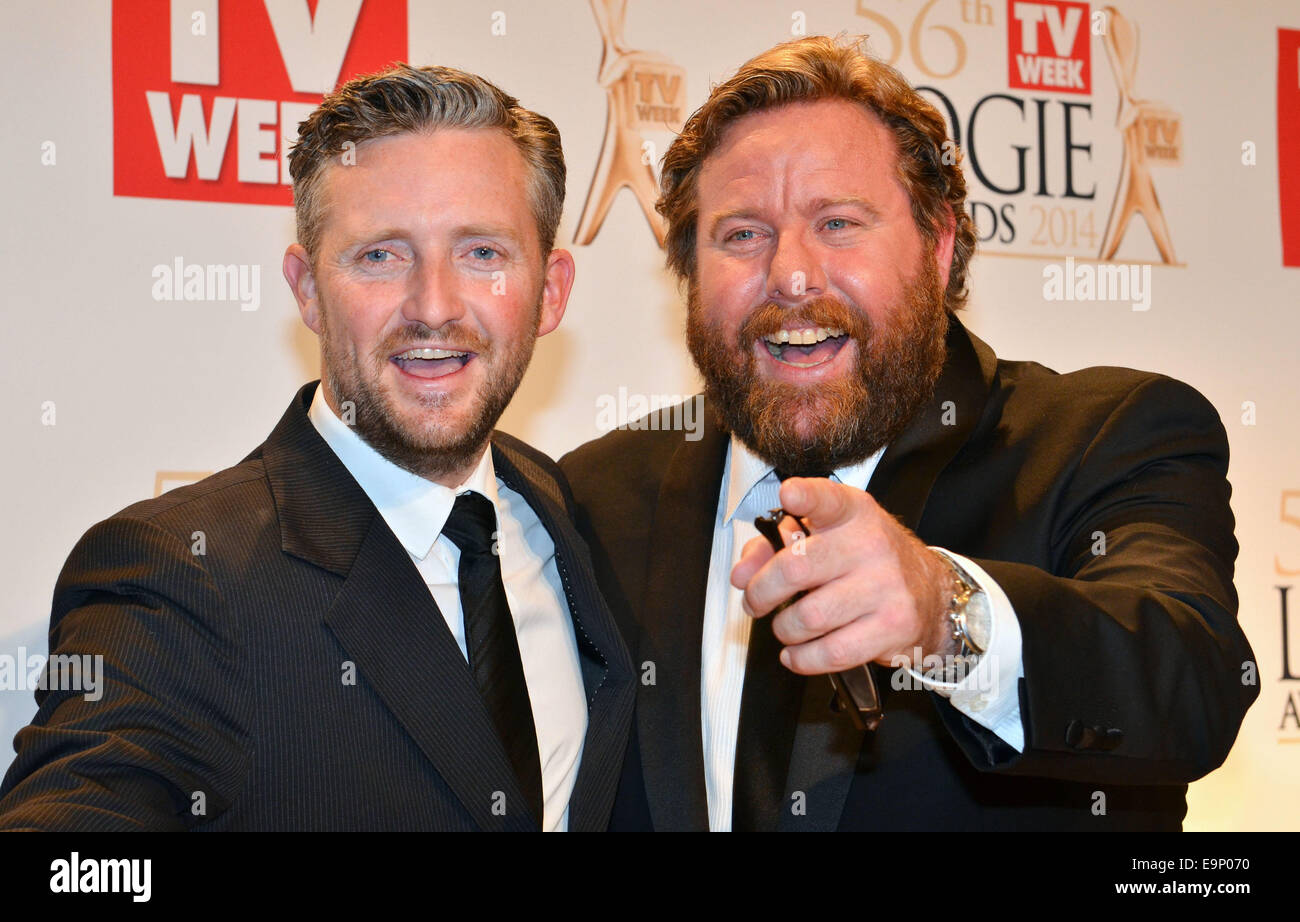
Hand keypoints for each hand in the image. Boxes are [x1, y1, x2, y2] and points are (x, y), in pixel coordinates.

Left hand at [731, 477, 958, 674]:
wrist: (931, 595)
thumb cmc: (866, 563)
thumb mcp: (827, 538)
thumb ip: (775, 547)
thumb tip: (742, 574)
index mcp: (853, 513)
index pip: (827, 499)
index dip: (805, 496)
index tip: (788, 495)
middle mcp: (870, 545)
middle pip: (795, 569)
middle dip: (761, 593)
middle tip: (756, 602)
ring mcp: (885, 587)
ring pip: (809, 617)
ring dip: (784, 629)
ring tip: (785, 627)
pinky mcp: (892, 628)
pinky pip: (831, 652)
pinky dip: (803, 658)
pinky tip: (797, 652)